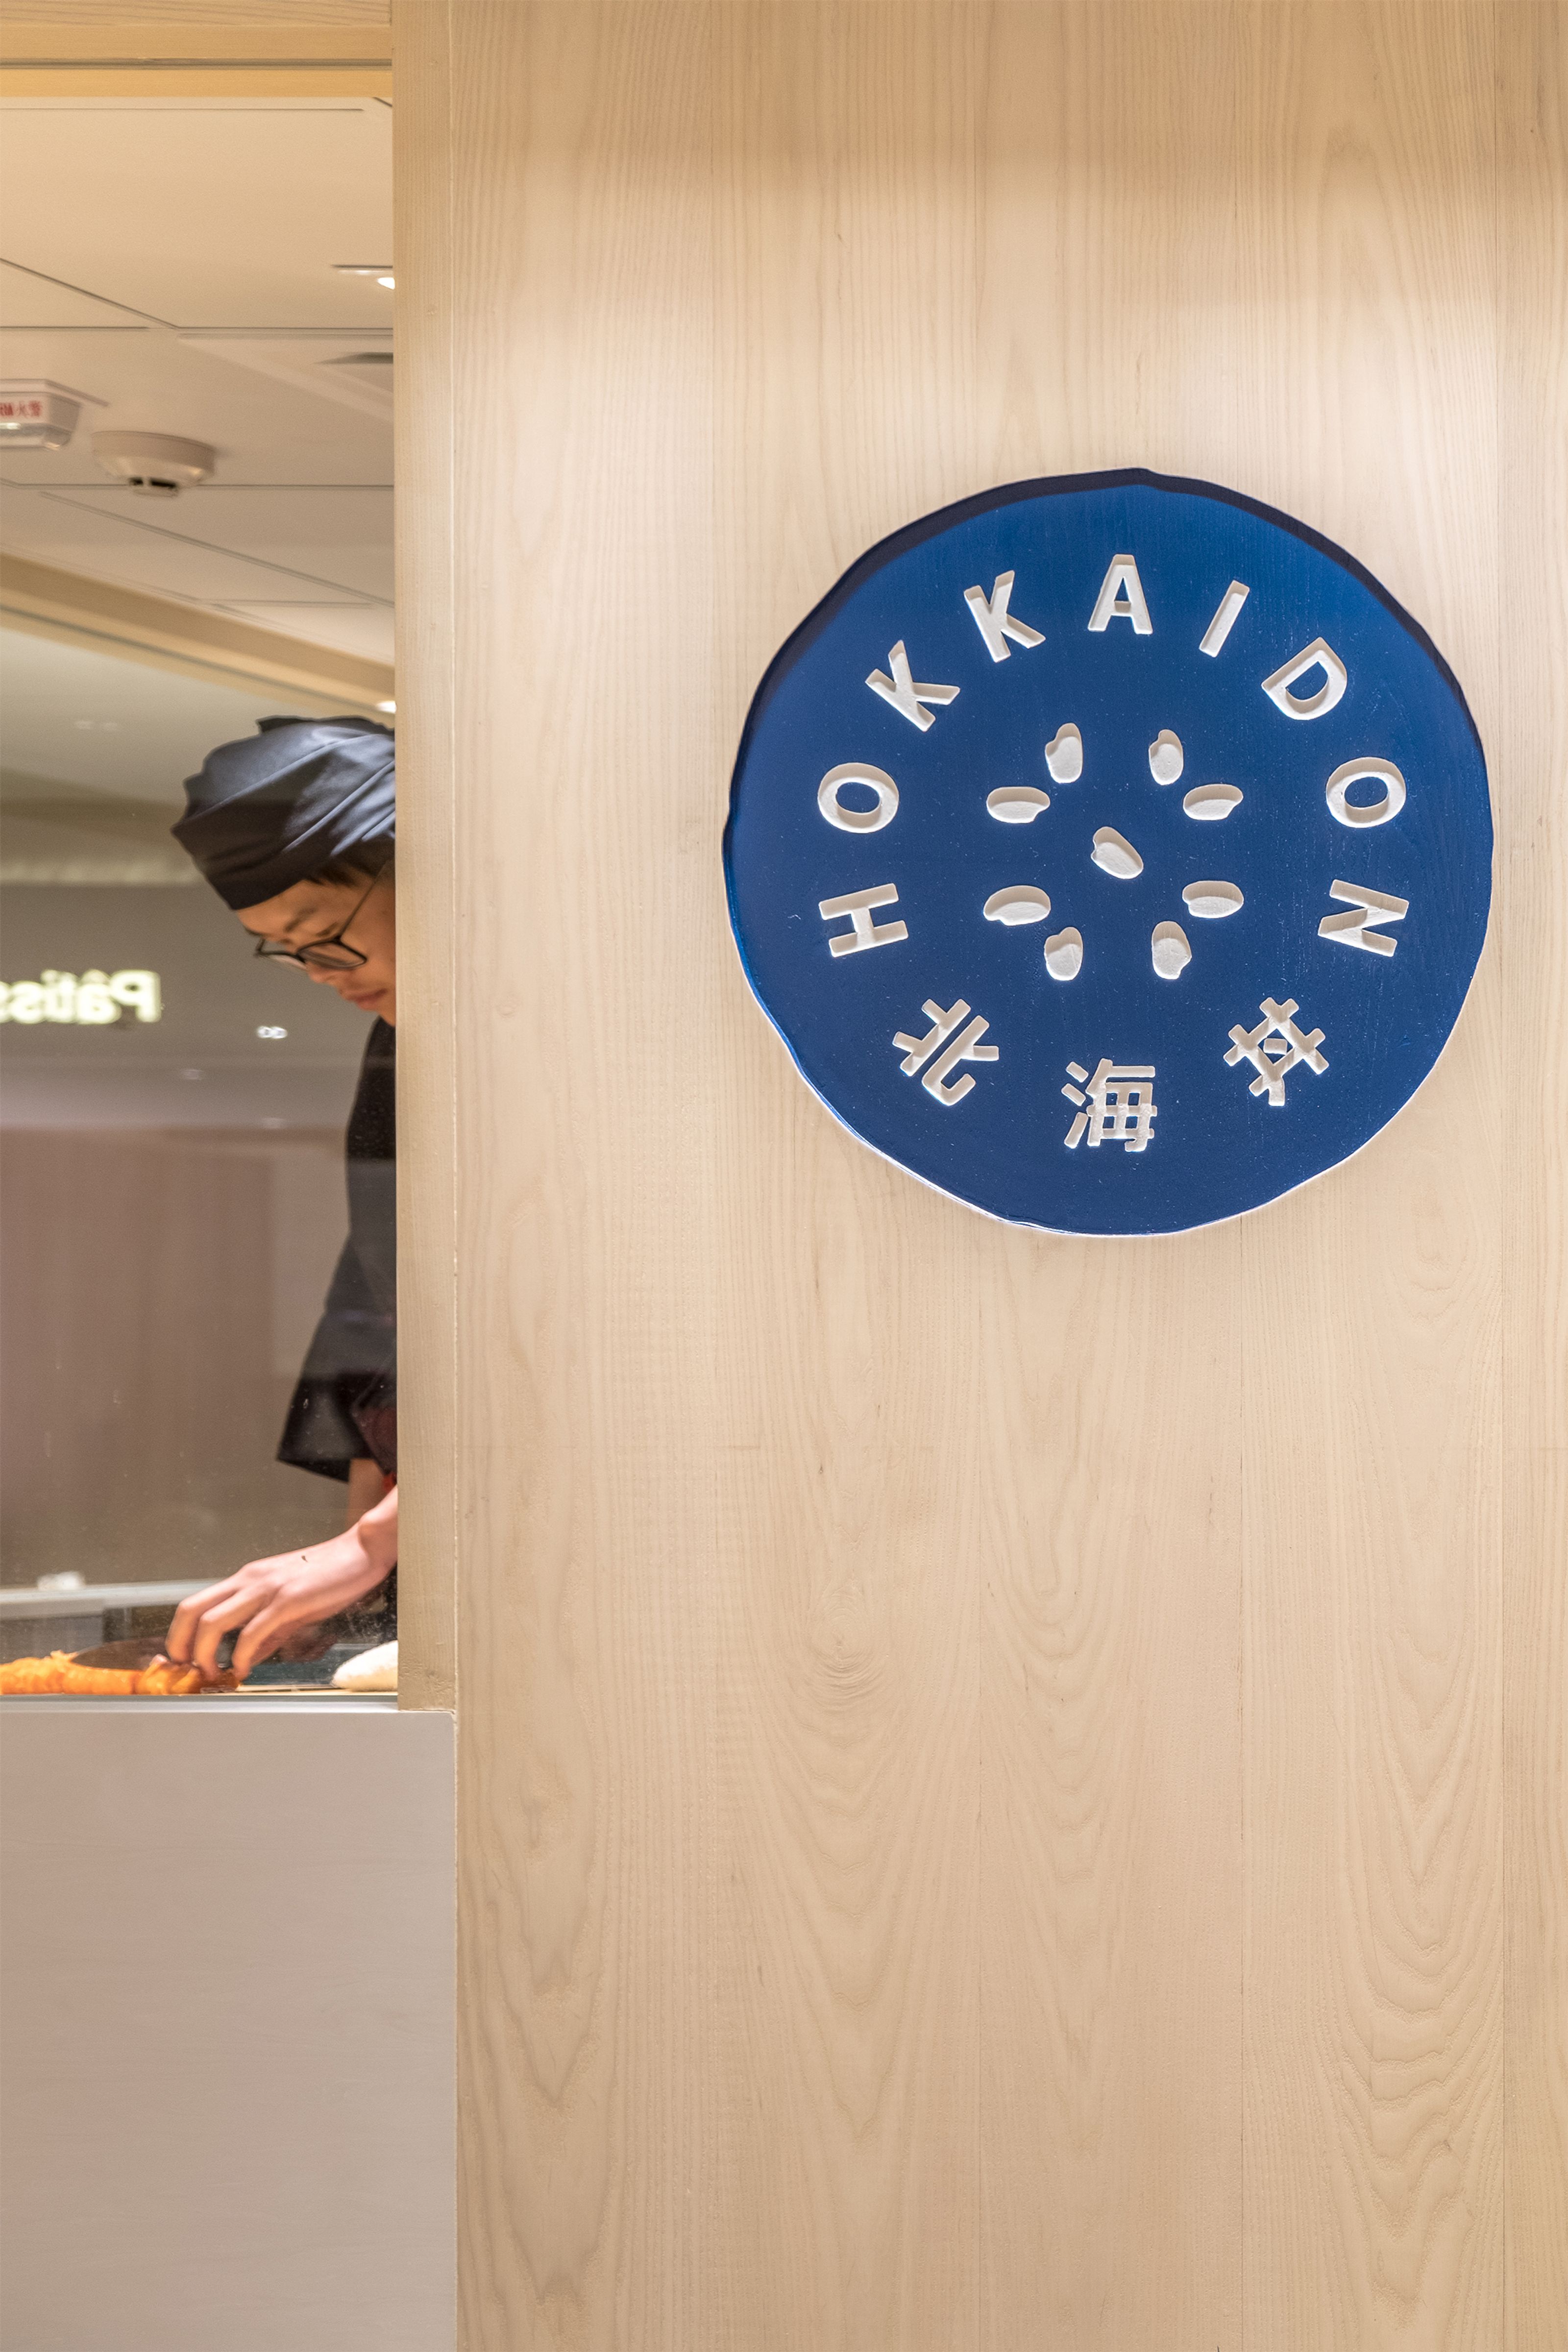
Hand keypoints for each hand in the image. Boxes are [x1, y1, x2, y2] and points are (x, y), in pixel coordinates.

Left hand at [166, 1486, 397, 1682]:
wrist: (361, 1552)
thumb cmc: (329, 1576)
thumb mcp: (289, 1604)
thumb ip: (266, 1632)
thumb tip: (248, 1657)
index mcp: (247, 1579)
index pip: (195, 1604)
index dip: (179, 1634)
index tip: (182, 1659)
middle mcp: (249, 1579)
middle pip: (192, 1611)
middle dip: (181, 1645)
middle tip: (186, 1670)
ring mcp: (266, 1588)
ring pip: (213, 1621)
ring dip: (205, 1654)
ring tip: (212, 1673)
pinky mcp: (287, 1600)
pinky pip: (252, 1632)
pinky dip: (241, 1656)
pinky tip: (244, 1669)